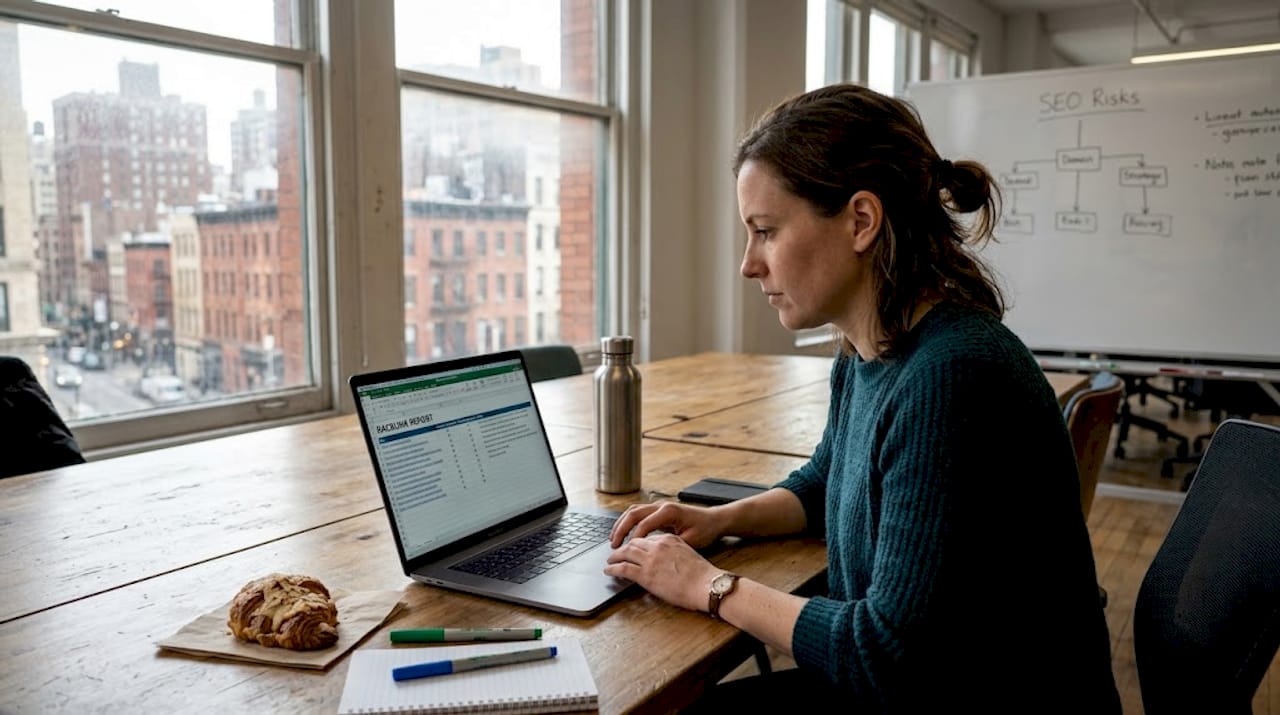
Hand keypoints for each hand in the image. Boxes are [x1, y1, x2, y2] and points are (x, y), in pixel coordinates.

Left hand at [604, 532, 718, 612]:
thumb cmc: (702, 575)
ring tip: (610, 560)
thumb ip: (674, 552)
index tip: (633, 549)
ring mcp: (650, 559)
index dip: (637, 544)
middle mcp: (657, 546)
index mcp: (669, 539)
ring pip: (625, 552)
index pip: (647, 538)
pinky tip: (608, 570)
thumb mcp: (688, 554)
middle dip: (624, 547)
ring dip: (615, 556)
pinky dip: (613, 568)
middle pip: (634, 542)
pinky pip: (623, 568)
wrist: (705, 584)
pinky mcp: (645, 574)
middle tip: (617, 552)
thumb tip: (666, 560)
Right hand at [608, 501, 724, 549]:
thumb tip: (652, 553)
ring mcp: (659, 505)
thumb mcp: (690, 541)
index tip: (625, 552)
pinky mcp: (658, 510)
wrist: (715, 520)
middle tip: (613, 545)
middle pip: (633, 513)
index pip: (643, 524)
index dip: (633, 539)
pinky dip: (628, 523)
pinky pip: (638, 513)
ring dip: (622, 524)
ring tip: (613, 539)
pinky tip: (624, 534)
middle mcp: (661, 505)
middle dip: (621, 529)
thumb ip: (670, 544)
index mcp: (668, 511)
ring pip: (633, 511)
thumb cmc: (705, 530)